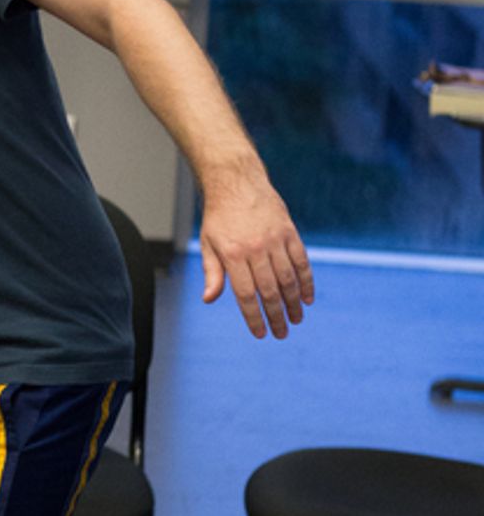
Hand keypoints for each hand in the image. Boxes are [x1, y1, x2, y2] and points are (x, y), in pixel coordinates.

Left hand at [200, 174, 314, 338]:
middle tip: (281, 334)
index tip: (261, 333)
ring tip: (296, 320)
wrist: (236, 182)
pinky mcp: (289, 232)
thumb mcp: (209, 244)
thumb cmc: (219, 217)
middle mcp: (255, 248)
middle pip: (269, 291)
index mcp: (233, 254)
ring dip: (294, 303)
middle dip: (276, 316)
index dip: (254, 317)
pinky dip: (306, 281)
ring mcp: (275, 239)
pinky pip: (301, 261)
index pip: (246, 295)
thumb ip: (212, 273)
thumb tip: (209, 299)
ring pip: (288, 279)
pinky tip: (307, 298)